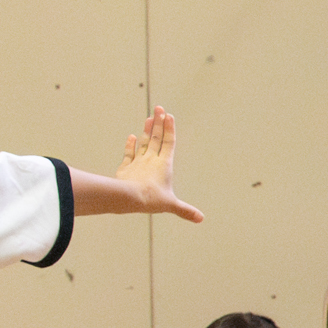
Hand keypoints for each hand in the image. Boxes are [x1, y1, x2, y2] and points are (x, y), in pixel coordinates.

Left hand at [116, 108, 204, 222]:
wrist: (127, 197)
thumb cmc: (150, 199)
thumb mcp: (170, 205)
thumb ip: (184, 211)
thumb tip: (201, 219)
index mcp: (164, 165)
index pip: (168, 143)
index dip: (169, 129)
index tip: (169, 116)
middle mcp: (151, 160)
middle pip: (156, 138)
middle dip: (158, 123)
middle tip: (159, 108)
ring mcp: (138, 162)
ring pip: (144, 143)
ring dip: (147, 130)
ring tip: (149, 117)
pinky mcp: (126, 168)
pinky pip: (129, 154)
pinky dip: (130, 145)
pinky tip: (132, 136)